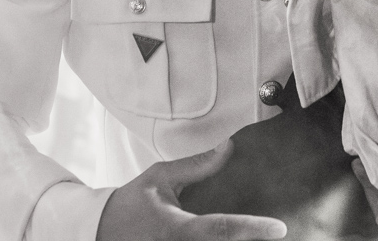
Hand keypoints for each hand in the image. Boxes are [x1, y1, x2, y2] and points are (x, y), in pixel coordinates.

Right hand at [96, 140, 286, 240]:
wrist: (98, 232)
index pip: (223, 229)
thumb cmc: (130, 204)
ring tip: (261, 235)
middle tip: (278, 232)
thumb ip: (195, 165)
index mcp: (179, 230)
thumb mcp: (159, 178)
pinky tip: (237, 238)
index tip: (279, 228)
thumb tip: (227, 147)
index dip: (254, 229)